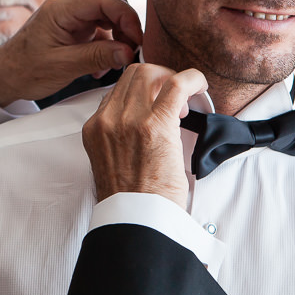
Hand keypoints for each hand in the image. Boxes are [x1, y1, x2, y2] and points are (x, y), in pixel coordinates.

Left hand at [0, 0, 141, 106]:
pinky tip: (102, 68)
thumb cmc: (23, 70)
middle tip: (133, 52)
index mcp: (61, 9)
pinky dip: (107, 48)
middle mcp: (68, 9)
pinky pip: (99, 32)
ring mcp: (71, 19)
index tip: (138, 40)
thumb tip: (129, 52)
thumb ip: (96, 57)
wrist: (2, 77)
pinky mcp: (73, 31)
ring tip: (118, 62)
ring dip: (118, 40)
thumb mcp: (62, 66)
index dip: (127, 16)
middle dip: (126, 27)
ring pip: (107, 19)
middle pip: (110, 5)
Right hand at [82, 63, 206, 208]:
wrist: (137, 220)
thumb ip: (118, 138)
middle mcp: (108, 120)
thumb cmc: (131, 200)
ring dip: (171, 81)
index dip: (141, 92)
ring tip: (182, 107)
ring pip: (151, 74)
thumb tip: (141, 125)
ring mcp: (129, 120)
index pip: (117, 90)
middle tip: (172, 104)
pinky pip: (176, 85)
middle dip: (157, 80)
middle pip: (133, 75)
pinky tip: (199, 85)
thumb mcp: (110, 162)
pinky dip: (191, 79)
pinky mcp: (156, 124)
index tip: (155, 104)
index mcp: (95, 129)